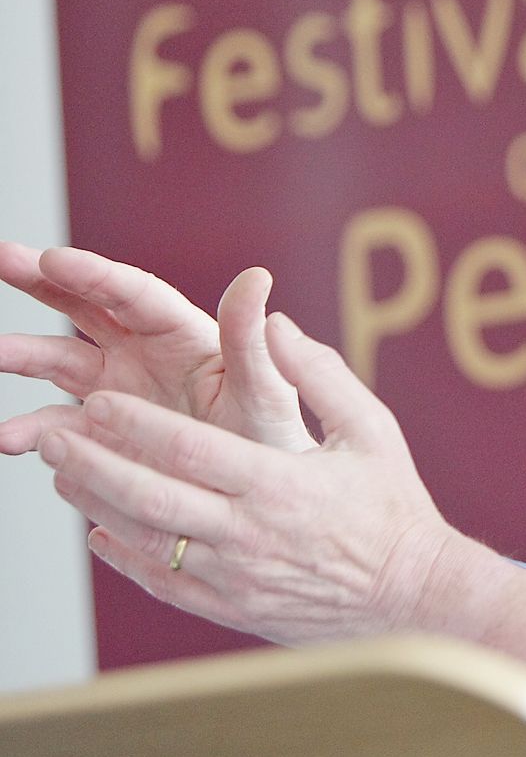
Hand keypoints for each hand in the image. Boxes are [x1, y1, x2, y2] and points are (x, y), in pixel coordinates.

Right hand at [0, 242, 313, 454]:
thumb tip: (258, 276)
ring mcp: (116, 390)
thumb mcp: (265, 387)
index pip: (134, 294)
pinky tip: (10, 438)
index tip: (51, 258)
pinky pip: (54, 424)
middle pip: (85, 307)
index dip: (93, 274)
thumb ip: (251, 338)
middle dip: (41, 282)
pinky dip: (29, 430)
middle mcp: (144, 353)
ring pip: (58, 360)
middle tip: (2, 257)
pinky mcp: (99, 433)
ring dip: (23, 355)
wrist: (254, 499)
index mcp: (184, 335)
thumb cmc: (268, 436)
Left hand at [38, 312, 462, 644]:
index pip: (188, 449)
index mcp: (281, 483)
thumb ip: (320, 374)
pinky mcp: (232, 608)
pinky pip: (164, 584)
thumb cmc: (394, 505)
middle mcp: (249, 533)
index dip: (134, 425)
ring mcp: (236, 577)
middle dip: (92, 463)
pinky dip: (125, 558)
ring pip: (147, 540)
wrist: (413, 593)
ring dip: (97, 505)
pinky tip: (101, 533)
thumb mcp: (372, 428)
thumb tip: (274, 326)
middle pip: (150, 496)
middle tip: (52, 437)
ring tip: (62, 474)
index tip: (97, 402)